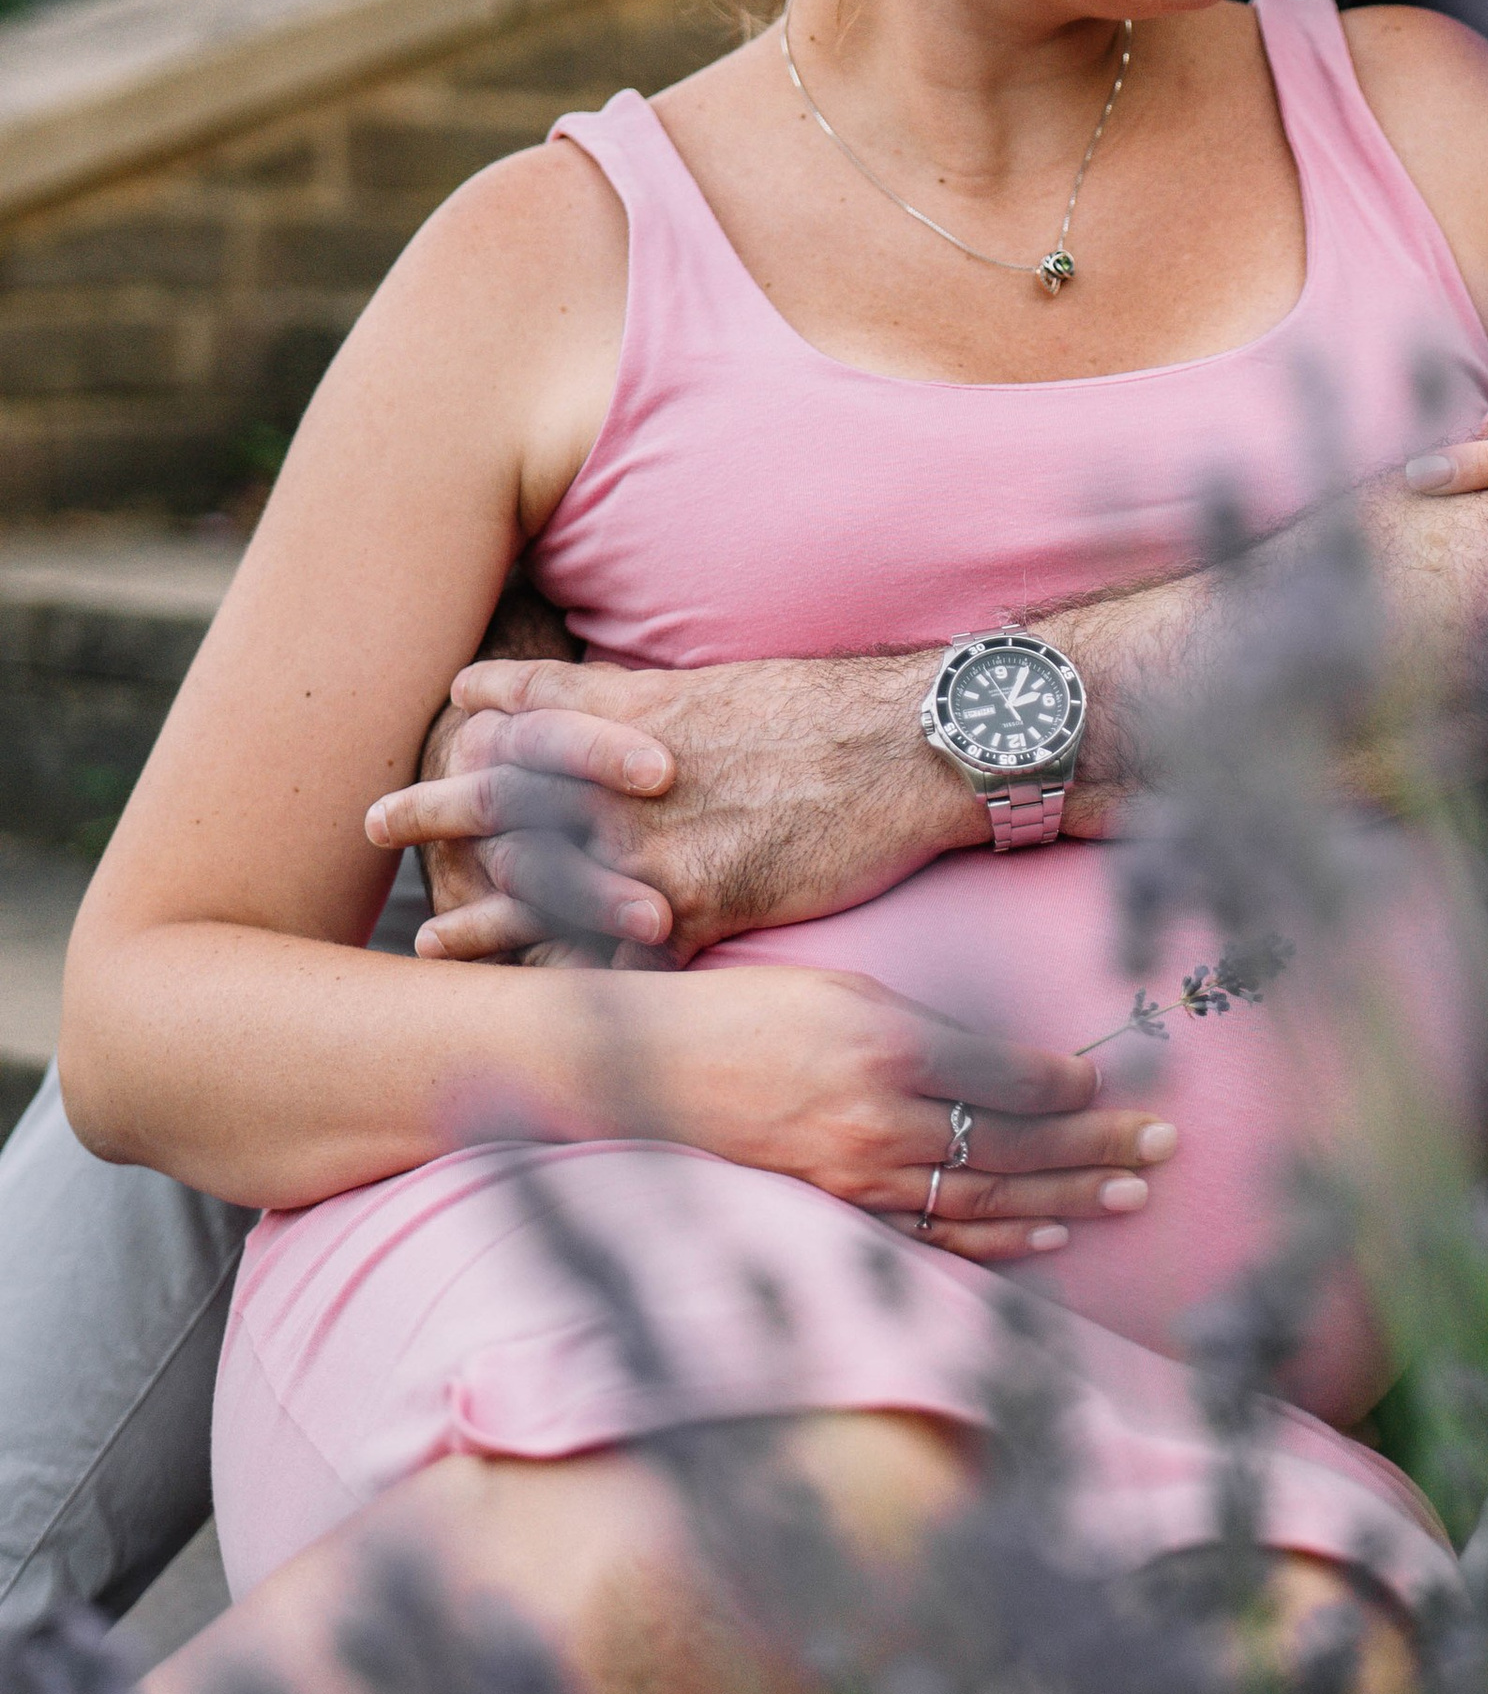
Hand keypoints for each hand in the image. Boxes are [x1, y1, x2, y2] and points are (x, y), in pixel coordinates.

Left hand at [370, 654, 968, 963]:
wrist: (910, 744)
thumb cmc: (826, 712)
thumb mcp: (715, 684)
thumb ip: (631, 696)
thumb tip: (569, 685)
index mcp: (634, 715)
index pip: (522, 718)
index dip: (467, 734)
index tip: (429, 741)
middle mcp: (630, 777)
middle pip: (507, 796)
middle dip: (436, 812)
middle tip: (372, 823)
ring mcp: (663, 841)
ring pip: (551, 883)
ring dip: (487, 916)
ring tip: (433, 941)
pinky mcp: (708, 899)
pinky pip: (632, 950)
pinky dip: (590, 980)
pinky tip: (551, 1009)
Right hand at [652, 963, 1174, 1263]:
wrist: (647, 1075)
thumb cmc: (747, 1015)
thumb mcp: (844, 993)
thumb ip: (929, 1028)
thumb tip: (1014, 1062)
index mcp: (889, 1051)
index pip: (1013, 1080)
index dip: (1074, 1089)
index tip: (1114, 1085)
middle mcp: (881, 1123)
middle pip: (1017, 1145)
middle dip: (1100, 1146)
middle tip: (1166, 1146)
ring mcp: (860, 1180)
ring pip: (989, 1199)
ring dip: (1069, 1197)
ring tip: (1134, 1193)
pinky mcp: (841, 1215)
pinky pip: (936, 1239)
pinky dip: (1001, 1242)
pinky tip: (1054, 1235)